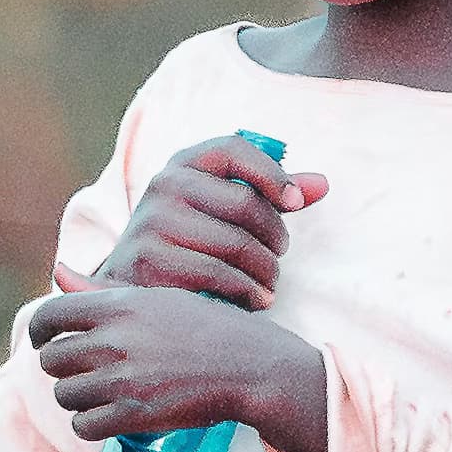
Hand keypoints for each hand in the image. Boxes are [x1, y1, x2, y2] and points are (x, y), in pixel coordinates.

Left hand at [29, 281, 329, 451]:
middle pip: (51, 360)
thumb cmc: (205, 328)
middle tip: (83, 372)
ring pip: (65, 395)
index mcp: (118, 306)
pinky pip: (83, 426)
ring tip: (102, 394)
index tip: (44, 341)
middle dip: (62, 368)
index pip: (48, 317)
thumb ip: (99, 291)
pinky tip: (109, 416)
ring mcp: (122, 379)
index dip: (38, 331)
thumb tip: (56, 270)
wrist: (249, 366)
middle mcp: (114, 340)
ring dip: (78, 399)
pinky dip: (90, 424)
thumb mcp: (155, 299)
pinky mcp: (133, 415)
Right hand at [66, 133, 328, 308]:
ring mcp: (152, 223)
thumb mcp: (223, 208)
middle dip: (275, 237)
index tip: (295, 203)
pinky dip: (247, 292)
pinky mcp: (148, 262)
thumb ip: (269, 194)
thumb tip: (322, 184)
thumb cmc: (191, 241)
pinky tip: (256, 301)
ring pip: (235, 245)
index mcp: (184, 163)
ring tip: (270, 284)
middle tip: (279, 258)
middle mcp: (164, 185)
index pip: (235, 150)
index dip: (273, 175)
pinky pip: (217, 276)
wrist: (129, 281)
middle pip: (244, 204)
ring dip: (267, 271)